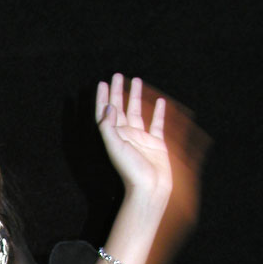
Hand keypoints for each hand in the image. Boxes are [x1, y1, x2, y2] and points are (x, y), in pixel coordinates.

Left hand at [96, 74, 171, 201]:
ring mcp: (141, 138)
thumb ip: (108, 127)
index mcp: (114, 136)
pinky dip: (158, 112)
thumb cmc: (130, 170)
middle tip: (117, 75)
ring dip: (135, 96)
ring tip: (136, 80)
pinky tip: (160, 102)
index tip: (103, 83)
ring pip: (137, 112)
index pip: (106, 113)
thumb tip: (109, 107)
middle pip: (120, 108)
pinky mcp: (156, 143)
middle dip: (118, 91)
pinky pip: (157, 124)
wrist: (150, 188)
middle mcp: (126, 135)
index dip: (103, 98)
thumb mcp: (115, 147)